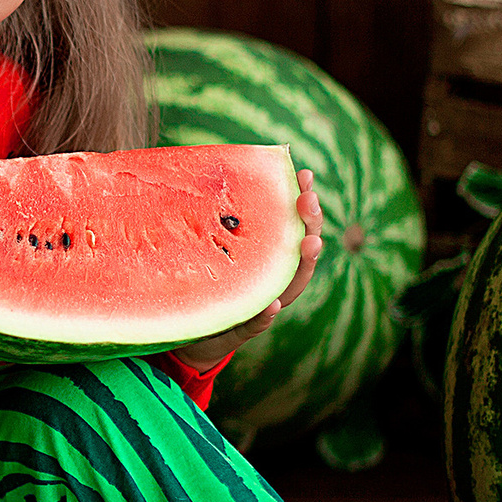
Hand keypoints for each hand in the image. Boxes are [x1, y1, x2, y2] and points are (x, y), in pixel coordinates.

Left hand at [174, 168, 324, 369]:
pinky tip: (273, 305)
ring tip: (310, 243)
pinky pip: (259, 323)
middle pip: (300, 249)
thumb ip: (215, 221)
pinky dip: (267, 315)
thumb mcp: (209, 248)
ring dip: (302, 263)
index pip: (290, 224)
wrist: (192, 332)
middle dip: (309, 224)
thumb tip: (207, 169)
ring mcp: (262, 304)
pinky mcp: (243, 329)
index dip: (300, 200)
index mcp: (266, 255)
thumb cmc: (205, 282)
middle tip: (309, 200)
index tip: (304, 173)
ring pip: (290, 285)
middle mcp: (272, 278)